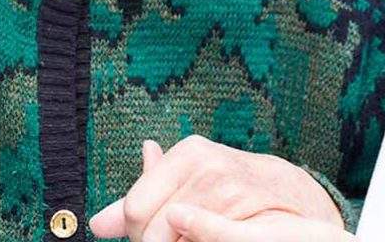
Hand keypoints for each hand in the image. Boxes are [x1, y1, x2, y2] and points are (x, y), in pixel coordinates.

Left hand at [89, 135, 344, 241]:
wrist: (289, 192)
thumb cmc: (228, 186)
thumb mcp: (187, 181)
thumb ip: (142, 198)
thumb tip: (96, 224)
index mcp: (187, 152)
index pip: (135, 208)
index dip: (138, 232)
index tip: (152, 235)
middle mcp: (206, 163)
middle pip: (151, 230)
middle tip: (176, 238)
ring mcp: (226, 188)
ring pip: (174, 238)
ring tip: (192, 237)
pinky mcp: (241, 210)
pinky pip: (200, 238)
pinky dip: (193, 238)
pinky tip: (195, 237)